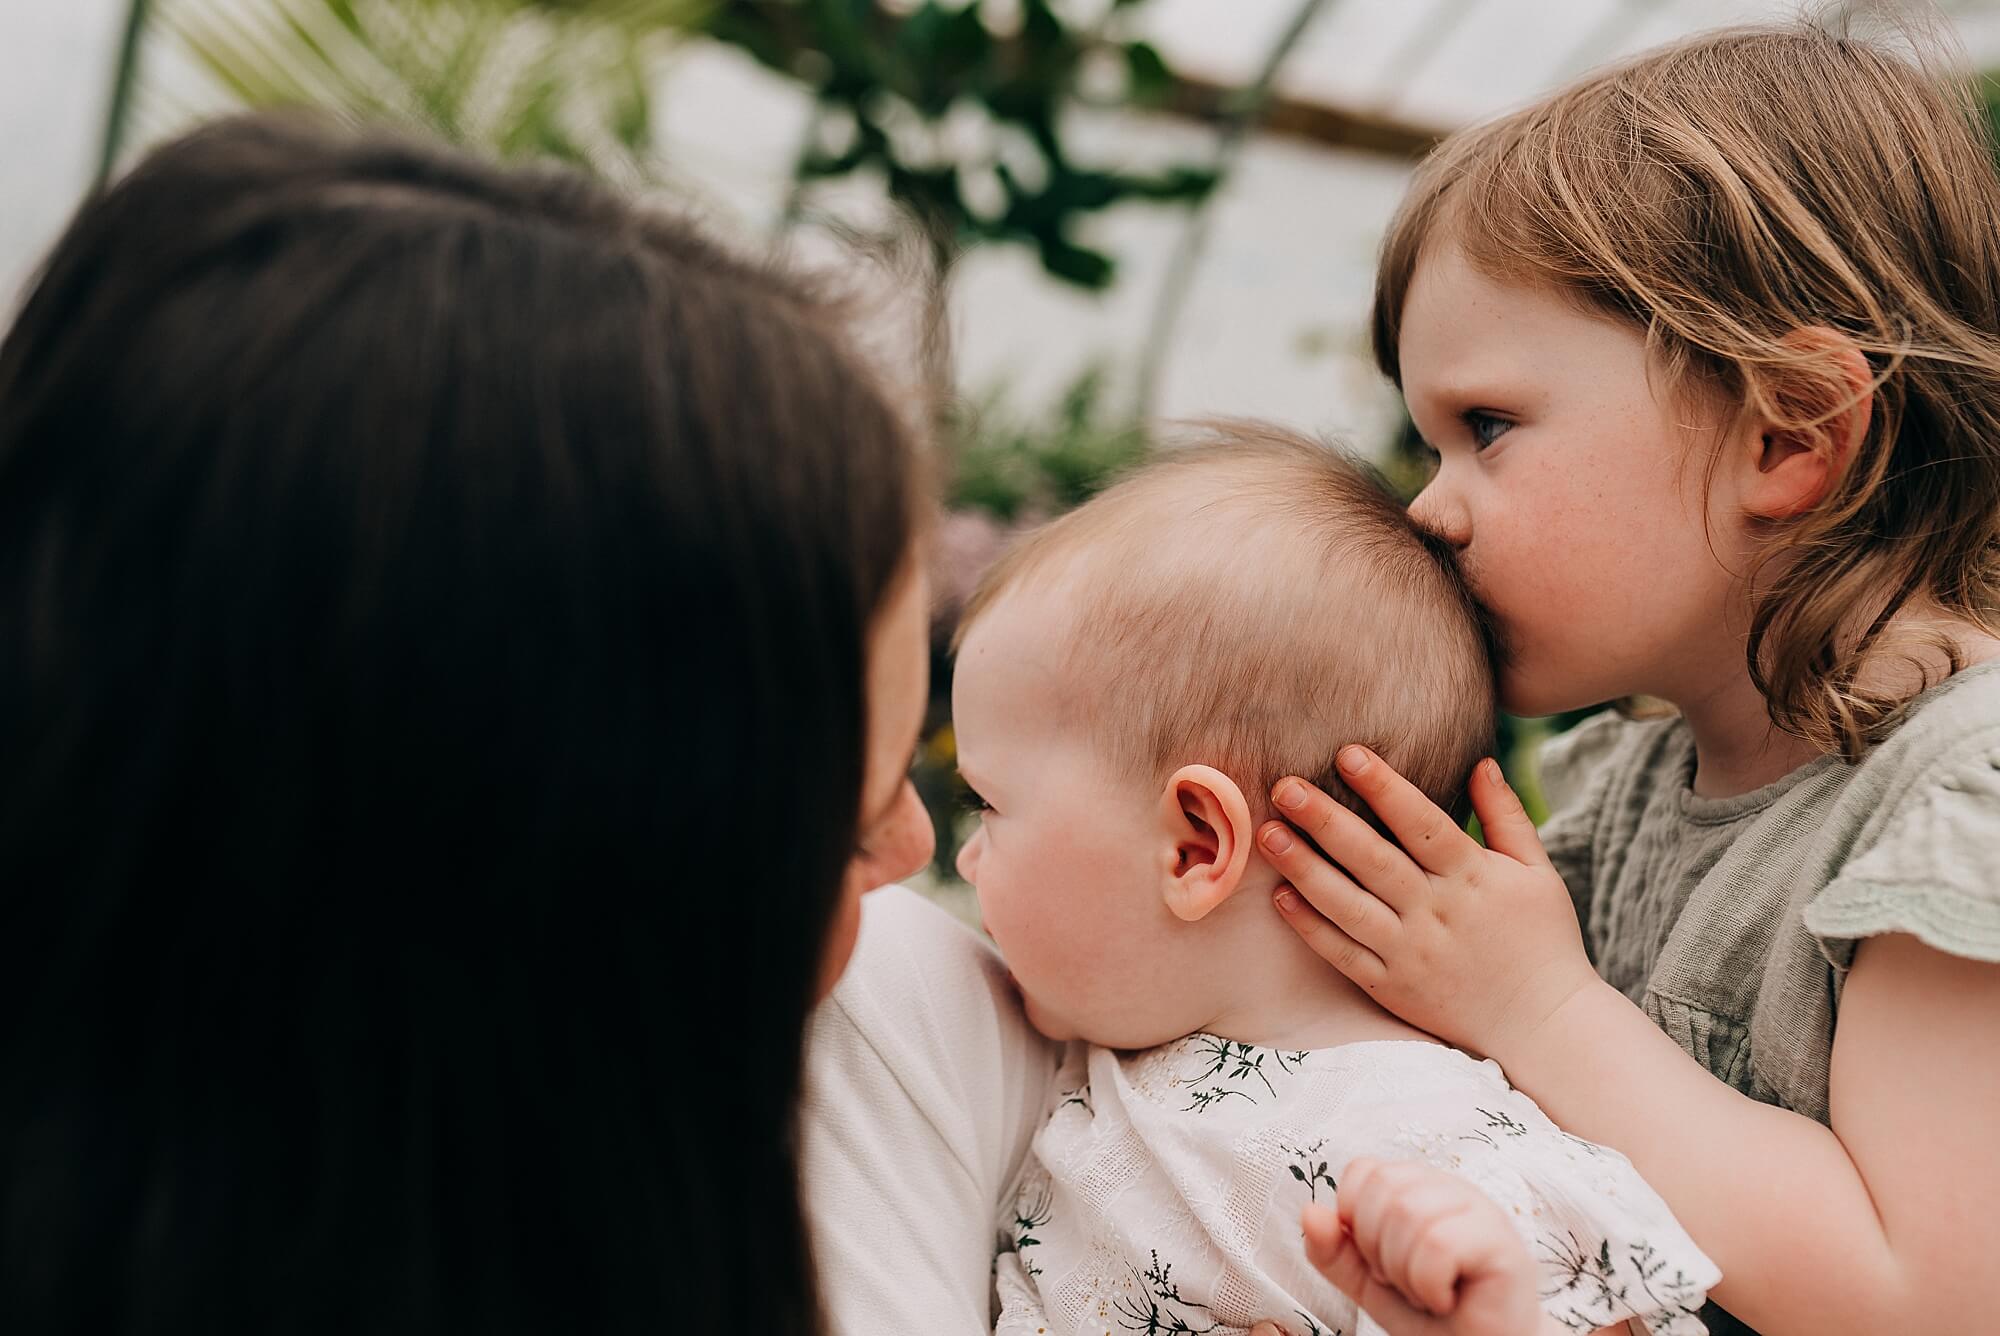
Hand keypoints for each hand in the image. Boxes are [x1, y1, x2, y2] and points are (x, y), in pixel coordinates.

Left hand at [1257, 748, 1597, 1058]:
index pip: (1422, 824)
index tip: (1347, 753)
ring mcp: (1409, 953)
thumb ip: (1506, 815)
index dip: (1384, 787)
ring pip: (1347, 905)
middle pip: (1372, 859)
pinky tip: (1280, 896)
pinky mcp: (1391, 988)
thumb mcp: (1536, 872)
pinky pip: (1343, 954)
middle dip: (1325, 819)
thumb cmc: (1543, 940)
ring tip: (1267, 833)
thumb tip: (1481, 760)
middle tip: (1284, 785)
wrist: (1544, 1026)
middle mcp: (1436, 913)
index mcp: (1472, 877)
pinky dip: (1310, 927)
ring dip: (1304, 867)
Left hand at [1302, 1157, 1547, 1335]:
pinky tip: (1446, 1299)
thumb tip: (1309, 1213)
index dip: (1356, 1221)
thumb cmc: (1432, 1317)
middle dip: (1378, 1250)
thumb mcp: (1368, 1284)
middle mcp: (1450, 1188)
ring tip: (1428, 1292)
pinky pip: (1437, 1244)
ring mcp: (1481, 1209)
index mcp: (1418, 1187)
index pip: (1363, 1170)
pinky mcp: (1502, 1241)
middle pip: (1383, 1187)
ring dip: (1404, 1272)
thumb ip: (1334, 1252)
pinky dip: (1428, 1284)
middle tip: (1405, 1282)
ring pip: (1408, 1212)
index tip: (1379, 1262)